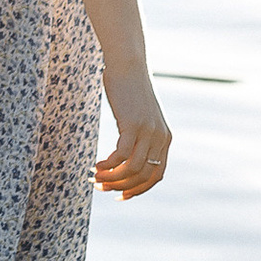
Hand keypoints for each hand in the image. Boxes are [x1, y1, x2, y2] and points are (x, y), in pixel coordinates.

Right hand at [95, 73, 170, 198]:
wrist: (128, 64)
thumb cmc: (128, 89)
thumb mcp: (139, 116)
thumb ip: (138, 135)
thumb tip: (125, 157)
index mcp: (165, 139)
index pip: (156, 176)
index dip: (138, 190)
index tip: (119, 196)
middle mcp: (160, 138)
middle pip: (143, 176)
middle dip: (121, 187)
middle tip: (100, 186)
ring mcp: (148, 132)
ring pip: (132, 170)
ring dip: (112, 178)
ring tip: (94, 177)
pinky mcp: (134, 124)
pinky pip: (121, 156)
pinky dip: (107, 165)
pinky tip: (95, 164)